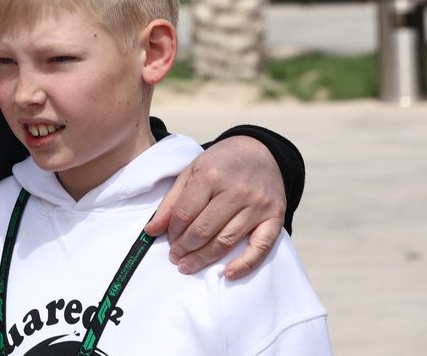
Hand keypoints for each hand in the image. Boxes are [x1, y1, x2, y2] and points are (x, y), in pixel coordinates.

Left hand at [146, 135, 284, 279]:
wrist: (260, 152)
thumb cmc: (221, 164)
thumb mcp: (191, 172)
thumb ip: (171, 202)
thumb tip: (151, 231)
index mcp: (210, 175)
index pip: (185, 213)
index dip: (173, 231)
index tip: (168, 239)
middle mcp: (236, 191)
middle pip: (204, 230)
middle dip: (185, 248)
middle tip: (174, 258)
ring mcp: (258, 205)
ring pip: (227, 241)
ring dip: (204, 258)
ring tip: (188, 265)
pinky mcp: (275, 217)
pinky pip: (261, 247)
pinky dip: (244, 264)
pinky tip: (227, 273)